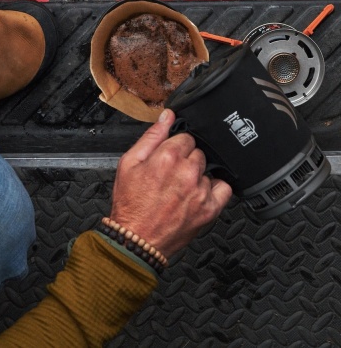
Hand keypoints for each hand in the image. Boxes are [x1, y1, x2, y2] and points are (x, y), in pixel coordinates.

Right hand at [110, 109, 231, 257]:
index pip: (185, 137)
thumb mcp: (129, 163)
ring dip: (197, 175)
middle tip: (170, 174)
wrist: (137, 238)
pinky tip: (199, 193)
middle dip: (186, 159)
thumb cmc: (130, 203)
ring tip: (180, 188)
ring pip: (208, 169)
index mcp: (167, 157)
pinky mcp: (210, 208)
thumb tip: (167, 116)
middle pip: (198, 152)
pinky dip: (215, 188)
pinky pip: (224, 188)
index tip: (168, 156)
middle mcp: (187, 172)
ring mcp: (201, 191)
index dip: (175, 146)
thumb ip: (151, 136)